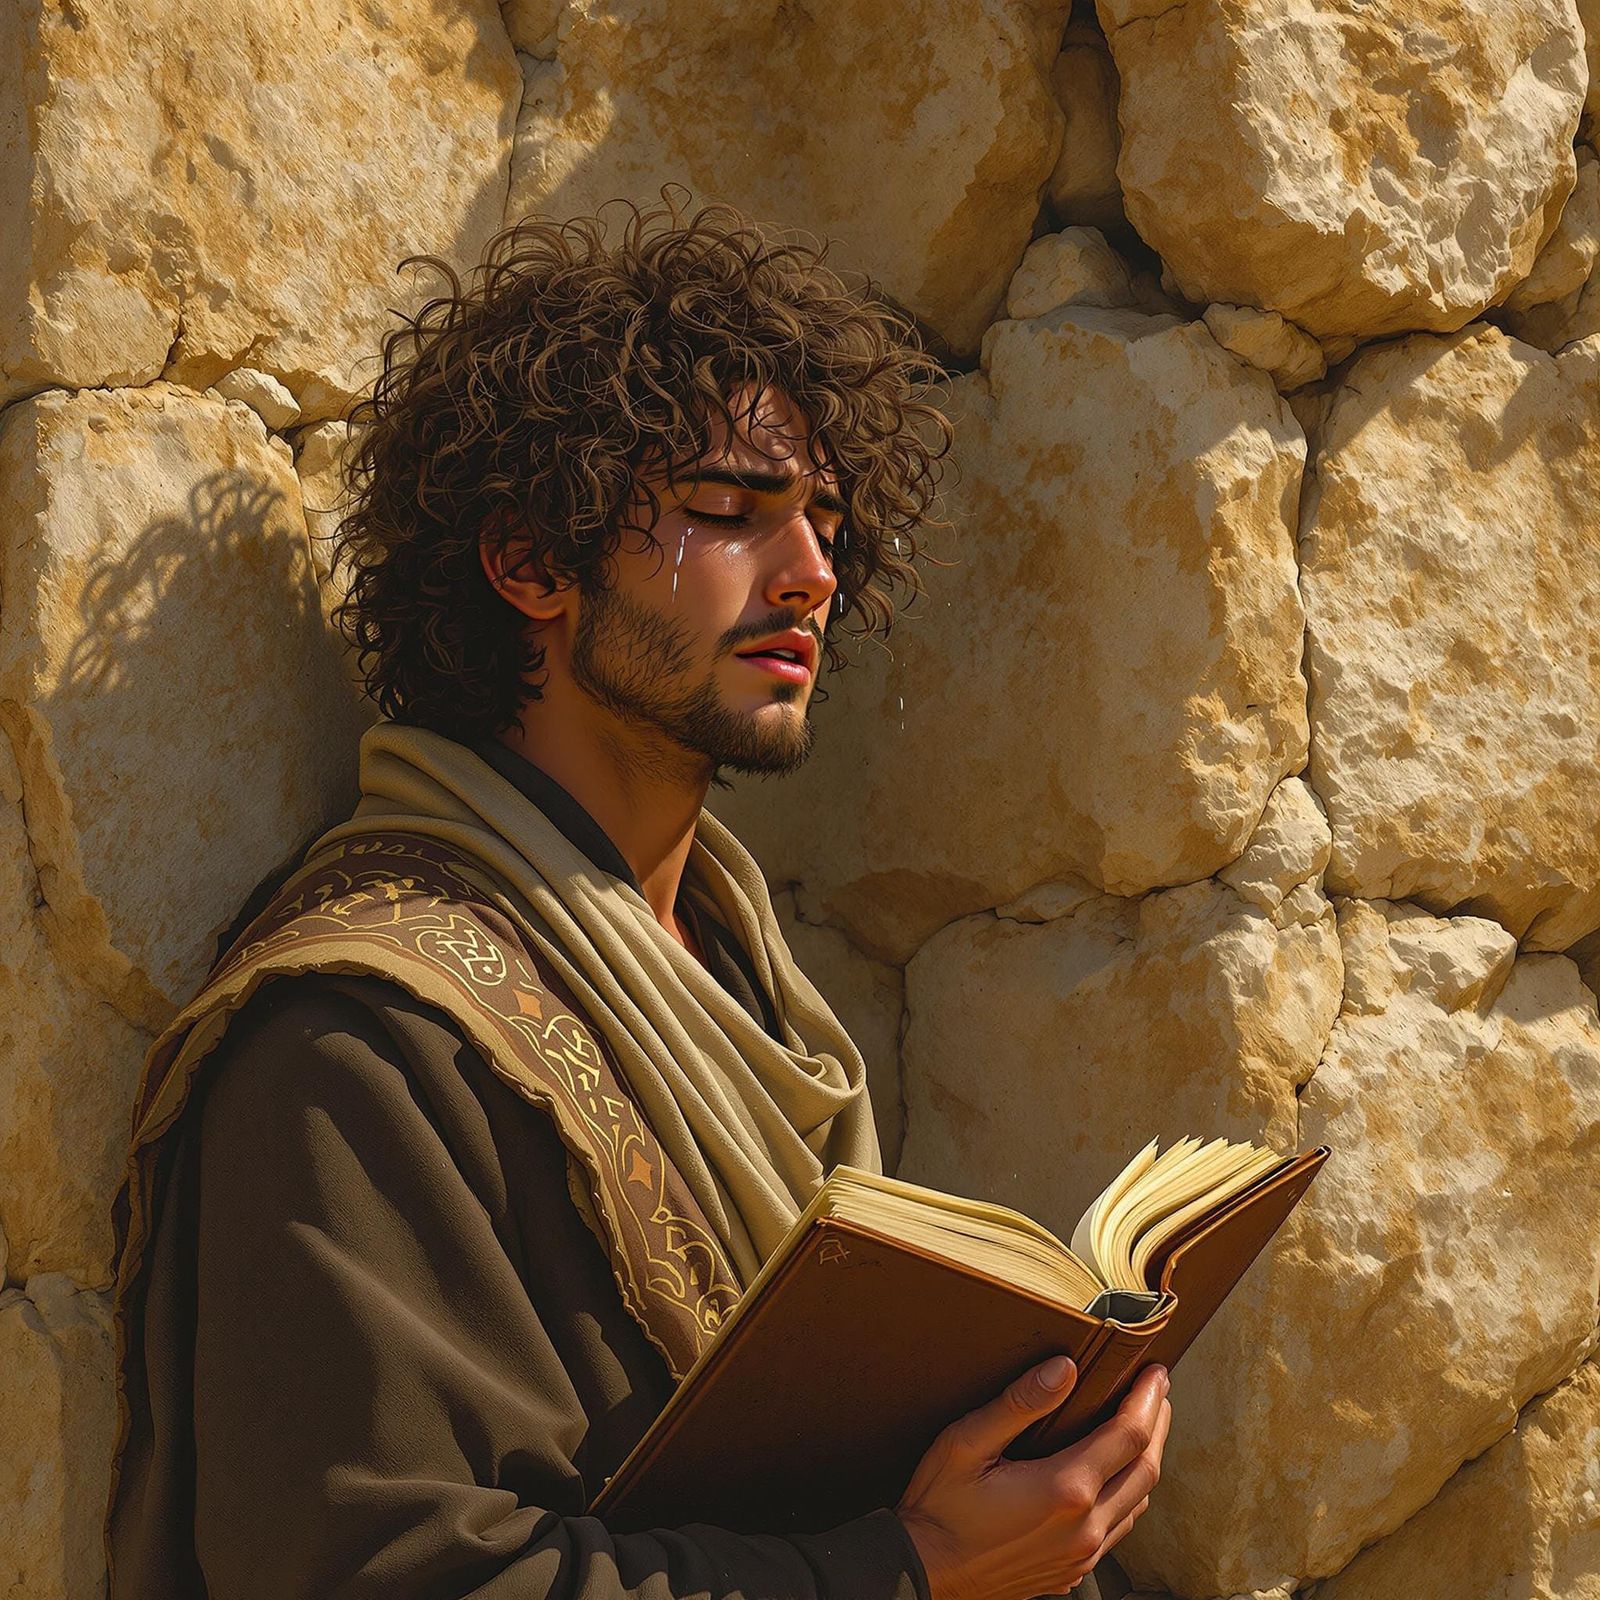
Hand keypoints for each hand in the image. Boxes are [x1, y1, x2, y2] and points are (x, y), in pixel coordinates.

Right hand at [893, 1355, 1170, 1599]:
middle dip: (1156, 1425)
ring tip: (1144, 1427)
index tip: (1154, 1373)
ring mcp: (1081, 1555)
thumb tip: (1063, 1369)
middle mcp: (1084, 1528)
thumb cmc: (939, 1507)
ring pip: (1138, 1503)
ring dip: (1146, 1460)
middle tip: (1158, 1392)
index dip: (1146, 1399)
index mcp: (1064, 1490)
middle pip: (1146, 1469)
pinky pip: (1118, 1529)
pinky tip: (1115, 1477)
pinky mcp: (1072, 1570)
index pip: (1128, 1435)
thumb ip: (1019, 1403)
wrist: (923, 1573)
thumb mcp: (968, 1442)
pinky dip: (1129, 1494)